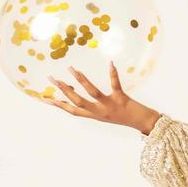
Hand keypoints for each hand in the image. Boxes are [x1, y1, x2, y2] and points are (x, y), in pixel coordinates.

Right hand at [42, 61, 160, 134]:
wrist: (143, 122)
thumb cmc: (123, 115)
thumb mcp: (104, 113)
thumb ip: (93, 106)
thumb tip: (79, 94)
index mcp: (94, 115)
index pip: (72, 111)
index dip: (58, 105)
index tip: (44, 97)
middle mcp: (99, 112)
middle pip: (77, 101)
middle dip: (63, 90)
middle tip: (52, 78)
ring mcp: (110, 106)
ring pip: (92, 93)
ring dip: (81, 81)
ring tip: (72, 68)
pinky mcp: (122, 99)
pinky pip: (115, 84)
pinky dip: (113, 73)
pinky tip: (110, 63)